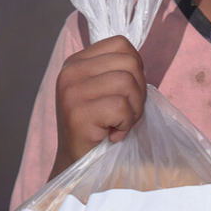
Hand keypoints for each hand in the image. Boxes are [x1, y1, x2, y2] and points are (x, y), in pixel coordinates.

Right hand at [52, 36, 145, 176]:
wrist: (76, 166)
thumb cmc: (98, 128)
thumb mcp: (102, 90)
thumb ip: (115, 70)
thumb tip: (139, 61)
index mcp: (76, 62)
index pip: (121, 44)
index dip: (135, 70)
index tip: (125, 94)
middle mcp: (70, 72)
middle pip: (130, 63)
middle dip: (138, 91)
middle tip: (125, 114)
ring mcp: (71, 92)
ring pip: (128, 83)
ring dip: (133, 110)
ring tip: (119, 124)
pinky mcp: (78, 113)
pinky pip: (121, 108)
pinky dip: (125, 125)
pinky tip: (112, 135)